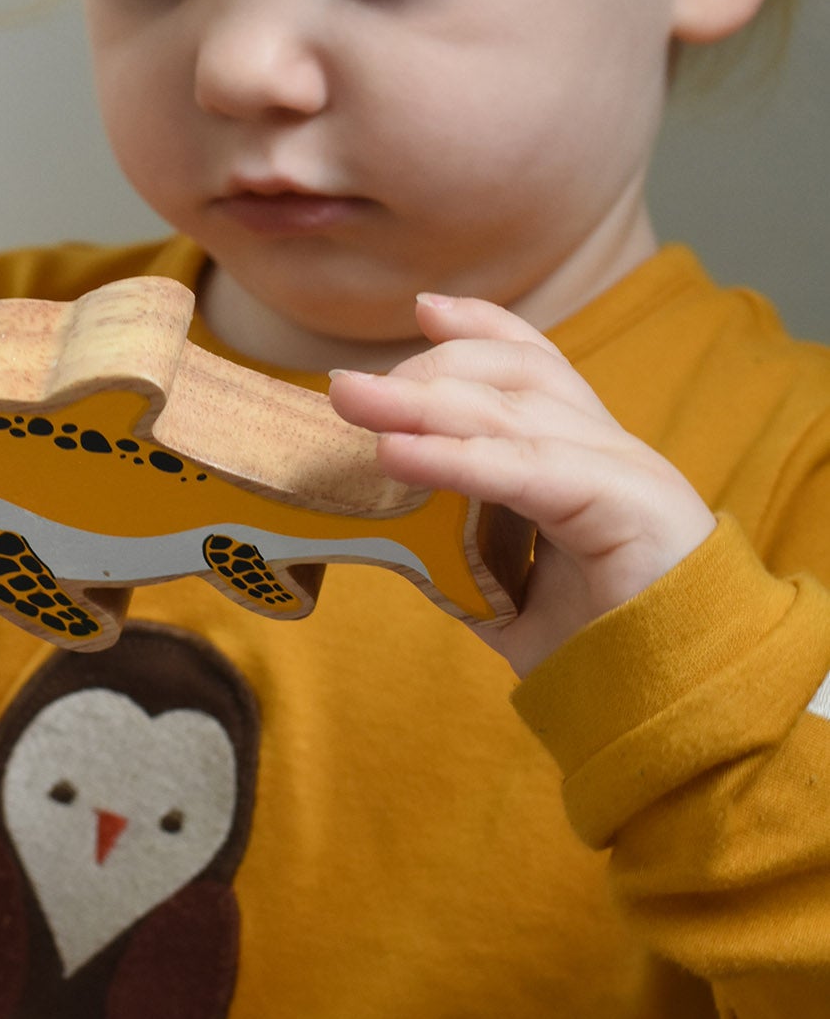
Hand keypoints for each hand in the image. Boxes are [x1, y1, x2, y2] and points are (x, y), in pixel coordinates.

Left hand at [328, 293, 716, 675]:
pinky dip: (456, 457)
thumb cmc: (596, 650)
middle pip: (515, 375)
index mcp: (586, 457)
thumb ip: (455, 550)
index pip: (537, 367)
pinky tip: (397, 455)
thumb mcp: (505, 587)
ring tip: (352, 401)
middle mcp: (609, 450)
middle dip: (428, 367)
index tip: (423, 311)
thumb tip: (385, 528)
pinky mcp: (626, 505)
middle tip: (347, 387)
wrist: (670, 708)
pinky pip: (526, 469)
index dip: (482, 330)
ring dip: (422, 402)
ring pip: (514, 412)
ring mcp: (623, 471)